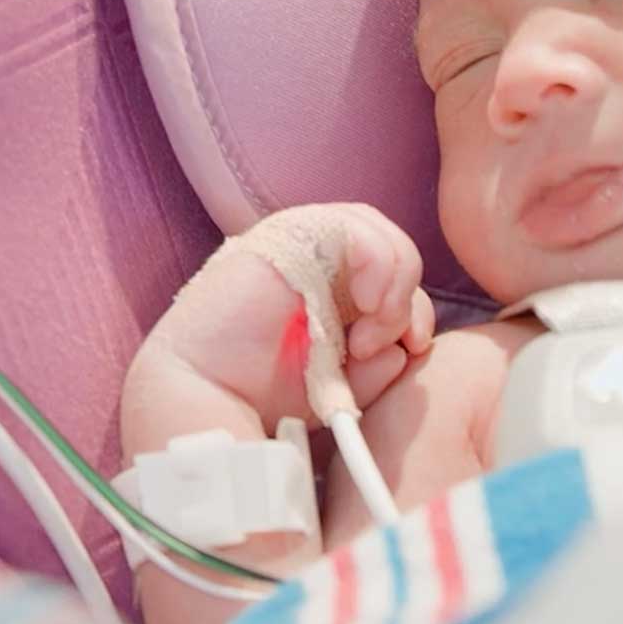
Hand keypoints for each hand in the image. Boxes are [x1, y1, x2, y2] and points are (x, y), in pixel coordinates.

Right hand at [137, 203, 436, 427]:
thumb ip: (374, 368)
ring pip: (377, 230)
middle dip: (406, 298)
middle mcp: (319, 260)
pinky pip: (352, 225)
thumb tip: (405, 350)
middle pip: (391, 247)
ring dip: (392, 284)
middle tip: (391, 341)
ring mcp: (302, 242)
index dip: (414, 308)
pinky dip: (376, 262)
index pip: (394, 276)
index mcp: (333, 290)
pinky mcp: (287, 233)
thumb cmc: (261, 395)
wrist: (208, 398)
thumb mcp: (336, 384)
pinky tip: (366, 303)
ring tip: (367, 335)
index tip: (414, 346)